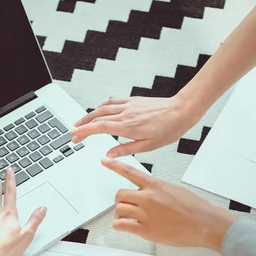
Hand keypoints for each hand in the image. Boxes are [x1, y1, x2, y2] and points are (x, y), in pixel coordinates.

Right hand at [71, 96, 202, 157]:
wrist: (181, 110)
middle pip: (96, 117)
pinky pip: (112, 102)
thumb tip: (109, 154)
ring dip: (89, 115)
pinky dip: (102, 107)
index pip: (99, 128)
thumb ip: (126, 150)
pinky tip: (99, 110)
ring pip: (102, 108)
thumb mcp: (148, 146)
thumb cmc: (169, 128)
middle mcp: (126, 114)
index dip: (84, 132)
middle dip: (82, 125)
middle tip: (74, 133)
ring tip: (81, 122)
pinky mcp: (133, 101)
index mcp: (128, 127)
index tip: (75, 136)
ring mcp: (128, 105)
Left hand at [102, 158, 235, 251]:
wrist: (204, 223)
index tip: (105, 161)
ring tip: (126, 218)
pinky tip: (122, 226)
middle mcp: (148, 198)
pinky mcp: (146, 230)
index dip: (115, 166)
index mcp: (155, 186)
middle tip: (125, 206)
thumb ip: (158, 189)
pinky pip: (123, 225)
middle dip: (120, 201)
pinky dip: (119, 226)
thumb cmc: (195, 208)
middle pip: (120, 194)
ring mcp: (146, 214)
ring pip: (119, 209)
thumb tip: (148, 192)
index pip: (130, 172)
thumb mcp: (174, 190)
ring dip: (119, 214)